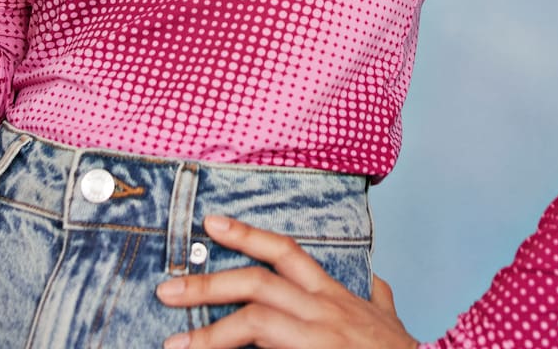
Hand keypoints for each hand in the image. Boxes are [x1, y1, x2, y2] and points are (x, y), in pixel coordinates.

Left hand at [155, 214, 417, 348]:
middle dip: (208, 284)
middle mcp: (325, 311)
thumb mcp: (391, 322)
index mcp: (335, 296)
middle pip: (258, 283)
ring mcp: (320, 338)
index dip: (247, 234)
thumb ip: (379, 300)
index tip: (211, 221)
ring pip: (256, 321)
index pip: (286, 252)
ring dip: (210, 333)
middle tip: (166, 290)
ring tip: (175, 345)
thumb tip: (377, 283)